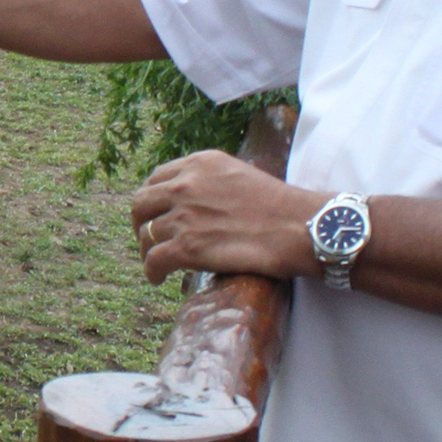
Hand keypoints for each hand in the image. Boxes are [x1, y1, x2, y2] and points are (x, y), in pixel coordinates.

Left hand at [129, 151, 321, 283]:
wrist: (300, 227)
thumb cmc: (280, 207)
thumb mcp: (239, 175)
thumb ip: (211, 182)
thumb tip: (194, 200)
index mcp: (200, 163)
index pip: (156, 178)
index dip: (152, 199)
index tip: (156, 213)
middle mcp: (186, 185)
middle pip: (141, 203)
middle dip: (141, 222)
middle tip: (148, 237)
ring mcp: (184, 216)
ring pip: (146, 234)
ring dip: (148, 250)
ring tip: (156, 261)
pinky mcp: (187, 246)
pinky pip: (153, 260)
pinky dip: (151, 272)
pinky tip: (157, 278)